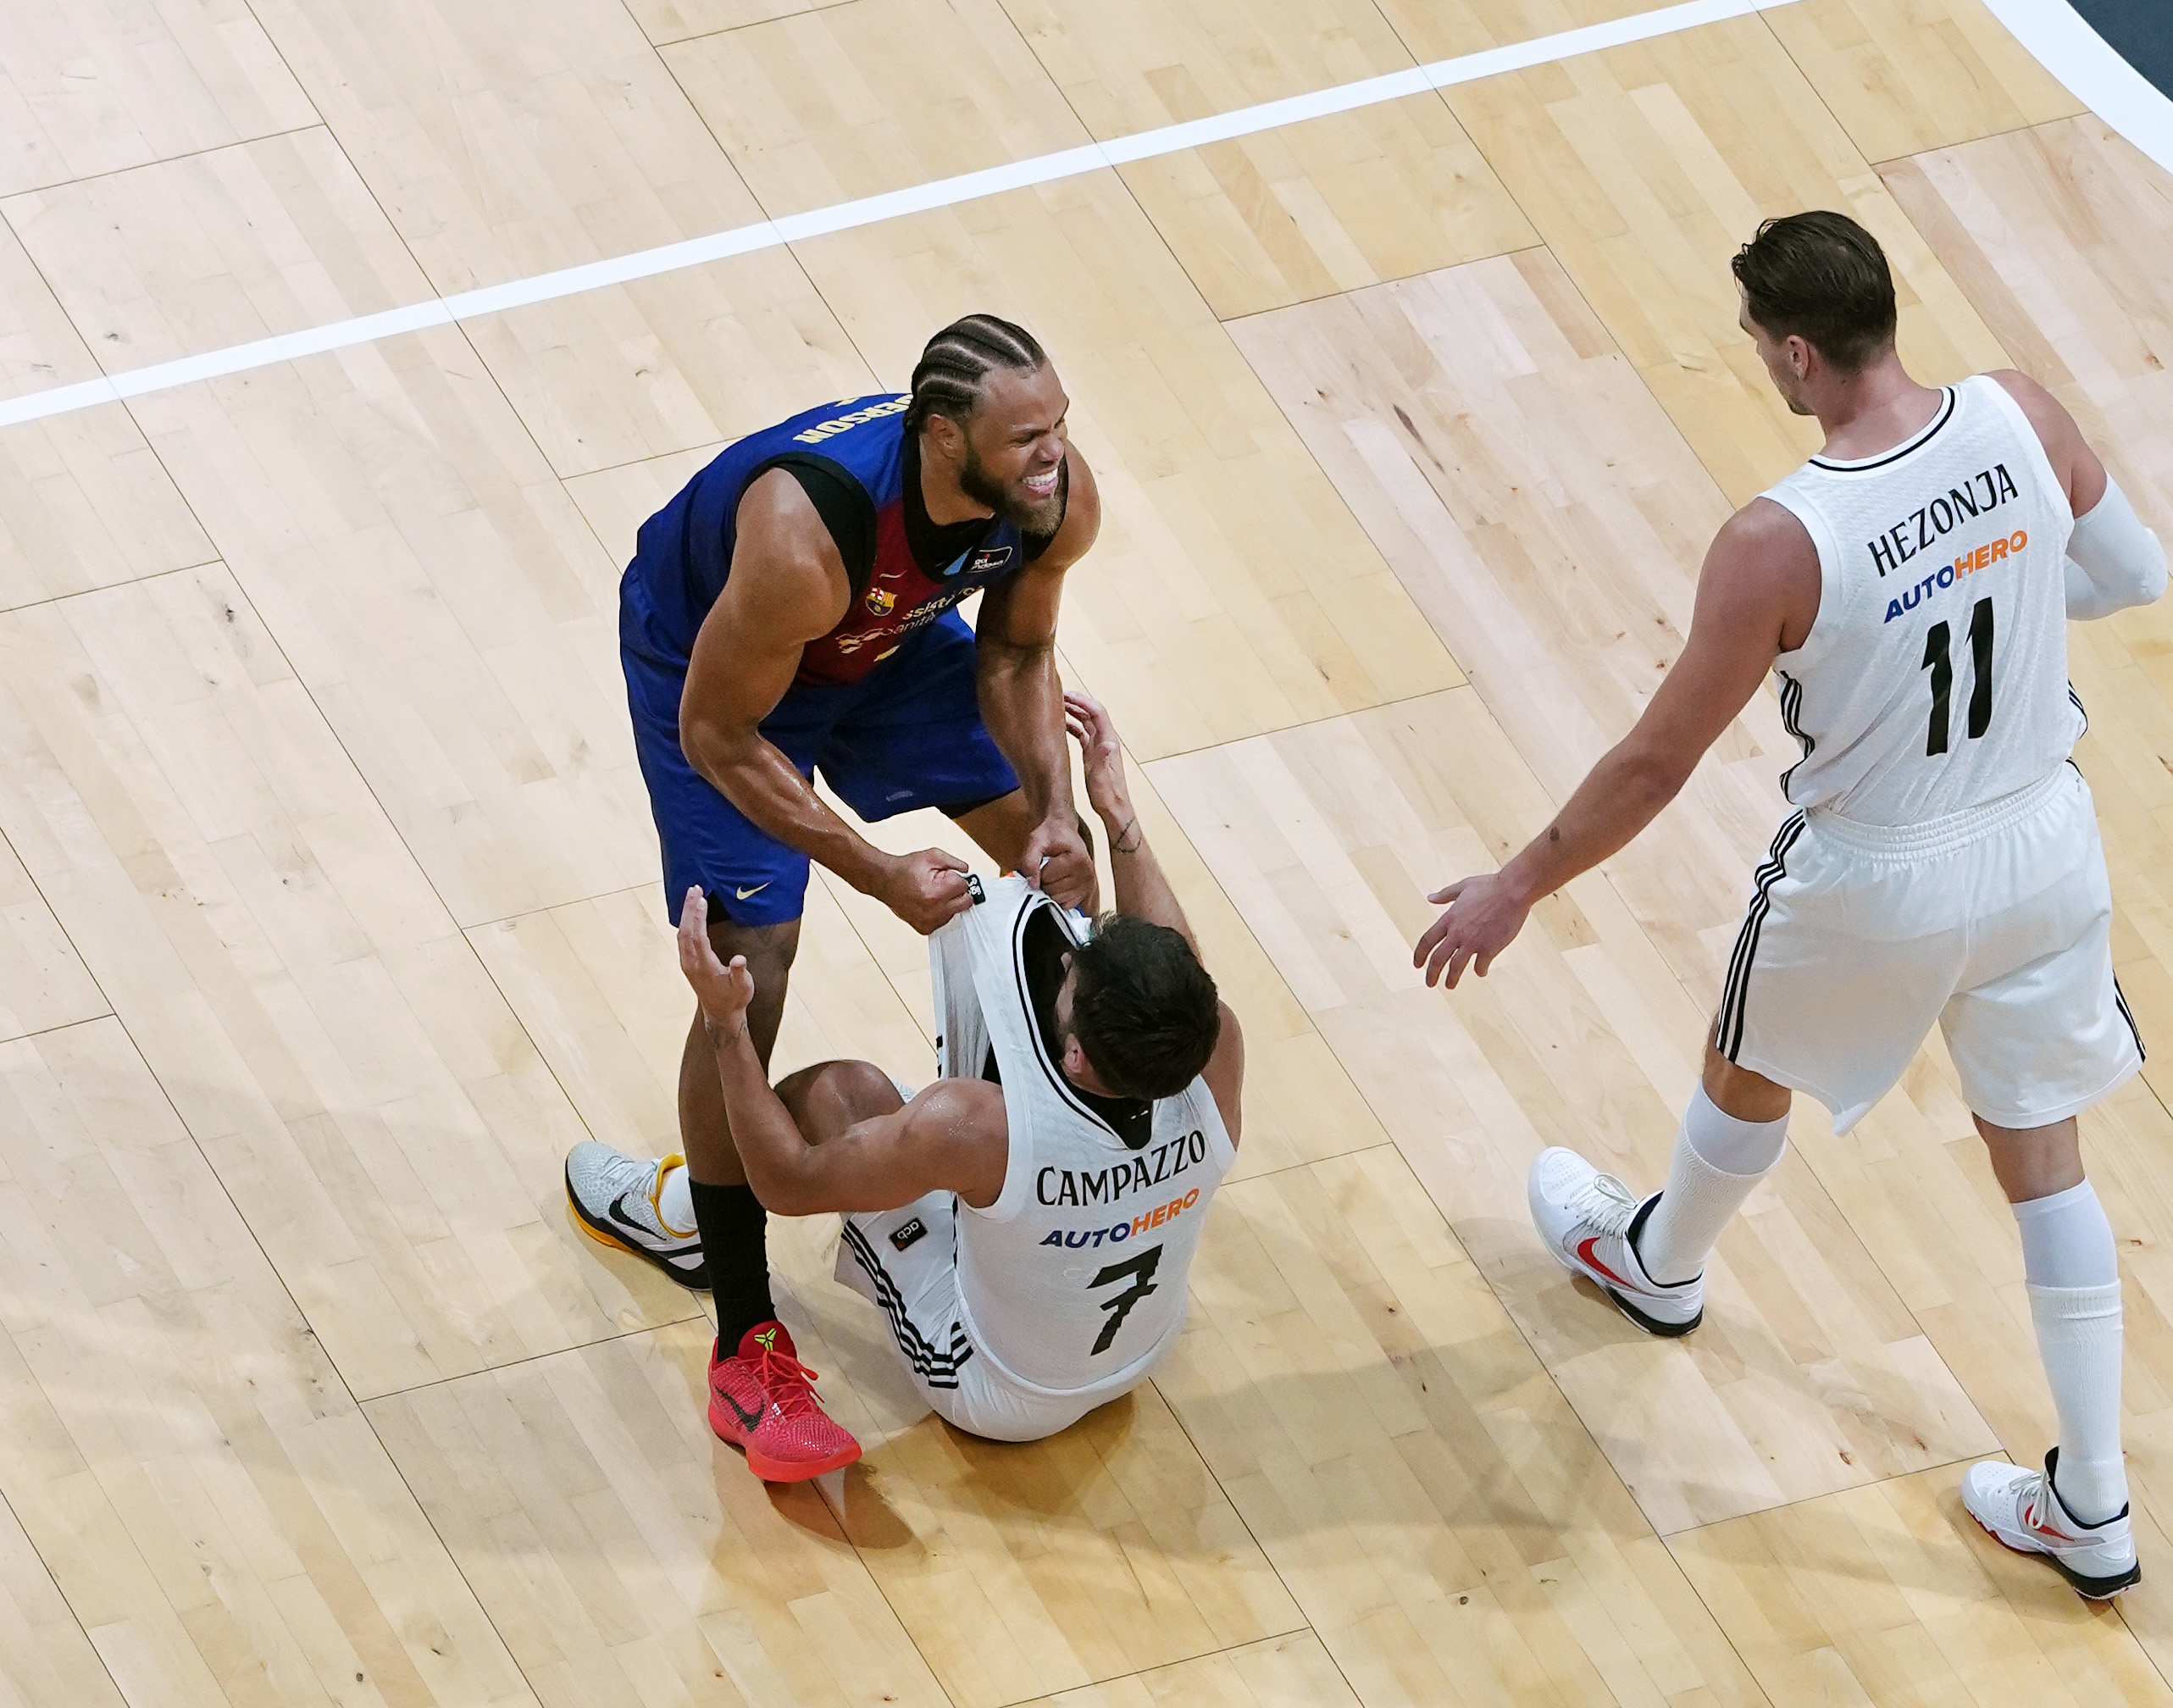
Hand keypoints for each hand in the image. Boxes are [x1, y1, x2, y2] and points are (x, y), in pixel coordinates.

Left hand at [678, 887, 754, 1034]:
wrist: (721, 1014)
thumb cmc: (735, 998)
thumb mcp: (743, 987)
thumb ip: (740, 973)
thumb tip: (739, 959)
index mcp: (705, 967)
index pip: (698, 937)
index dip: (699, 918)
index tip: (702, 899)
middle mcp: (692, 964)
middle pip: (686, 931)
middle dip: (689, 908)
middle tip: (694, 888)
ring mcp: (687, 963)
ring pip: (682, 934)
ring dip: (686, 913)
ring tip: (692, 894)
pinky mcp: (687, 963)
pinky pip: (682, 938)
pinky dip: (685, 922)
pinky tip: (690, 913)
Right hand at [878, 847, 973, 933]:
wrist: (884, 881)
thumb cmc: (905, 869)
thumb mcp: (932, 856)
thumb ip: (955, 863)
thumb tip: (968, 872)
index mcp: (936, 893)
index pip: (965, 886)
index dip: (957, 877)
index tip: (946, 875)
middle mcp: (934, 912)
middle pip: (965, 902)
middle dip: (957, 891)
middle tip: (943, 884)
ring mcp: (929, 922)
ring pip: (956, 912)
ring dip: (949, 902)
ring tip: (932, 892)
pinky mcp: (925, 928)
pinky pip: (945, 920)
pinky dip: (941, 911)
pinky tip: (928, 902)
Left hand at [1019, 813, 1095, 909]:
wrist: (1064, 830)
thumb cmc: (1051, 835)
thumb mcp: (1035, 842)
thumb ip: (1030, 862)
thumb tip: (1032, 885)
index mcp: (1077, 860)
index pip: (1047, 878)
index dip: (1038, 870)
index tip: (1043, 860)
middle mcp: (1087, 873)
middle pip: (1053, 891)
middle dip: (1044, 881)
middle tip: (1047, 866)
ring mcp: (1088, 884)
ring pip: (1059, 900)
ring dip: (1051, 889)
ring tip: (1054, 873)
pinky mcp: (1086, 892)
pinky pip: (1067, 904)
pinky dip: (1059, 897)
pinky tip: (1059, 882)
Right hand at [1064, 690, 1129, 823]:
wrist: (1113, 808)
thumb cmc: (1108, 794)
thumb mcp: (1103, 777)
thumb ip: (1103, 759)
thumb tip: (1108, 742)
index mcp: (1108, 741)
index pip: (1097, 712)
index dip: (1083, 700)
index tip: (1067, 694)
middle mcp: (1105, 740)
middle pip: (1091, 712)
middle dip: (1077, 701)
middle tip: (1058, 695)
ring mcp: (1099, 746)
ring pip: (1086, 721)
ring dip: (1073, 711)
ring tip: (1057, 705)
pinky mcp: (1093, 753)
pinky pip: (1083, 733)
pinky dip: (1072, 726)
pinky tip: (1061, 726)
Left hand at [1412, 871, 1532, 988]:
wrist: (1513, 891)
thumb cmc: (1490, 886)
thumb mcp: (1463, 887)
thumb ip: (1445, 895)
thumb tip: (1429, 898)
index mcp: (1448, 919)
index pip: (1427, 941)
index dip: (1419, 955)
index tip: (1417, 965)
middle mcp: (1457, 933)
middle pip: (1437, 959)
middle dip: (1431, 974)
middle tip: (1430, 983)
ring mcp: (1473, 942)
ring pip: (1455, 967)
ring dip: (1451, 979)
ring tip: (1450, 985)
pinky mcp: (1489, 948)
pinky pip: (1480, 966)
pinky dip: (1480, 971)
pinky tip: (1481, 972)